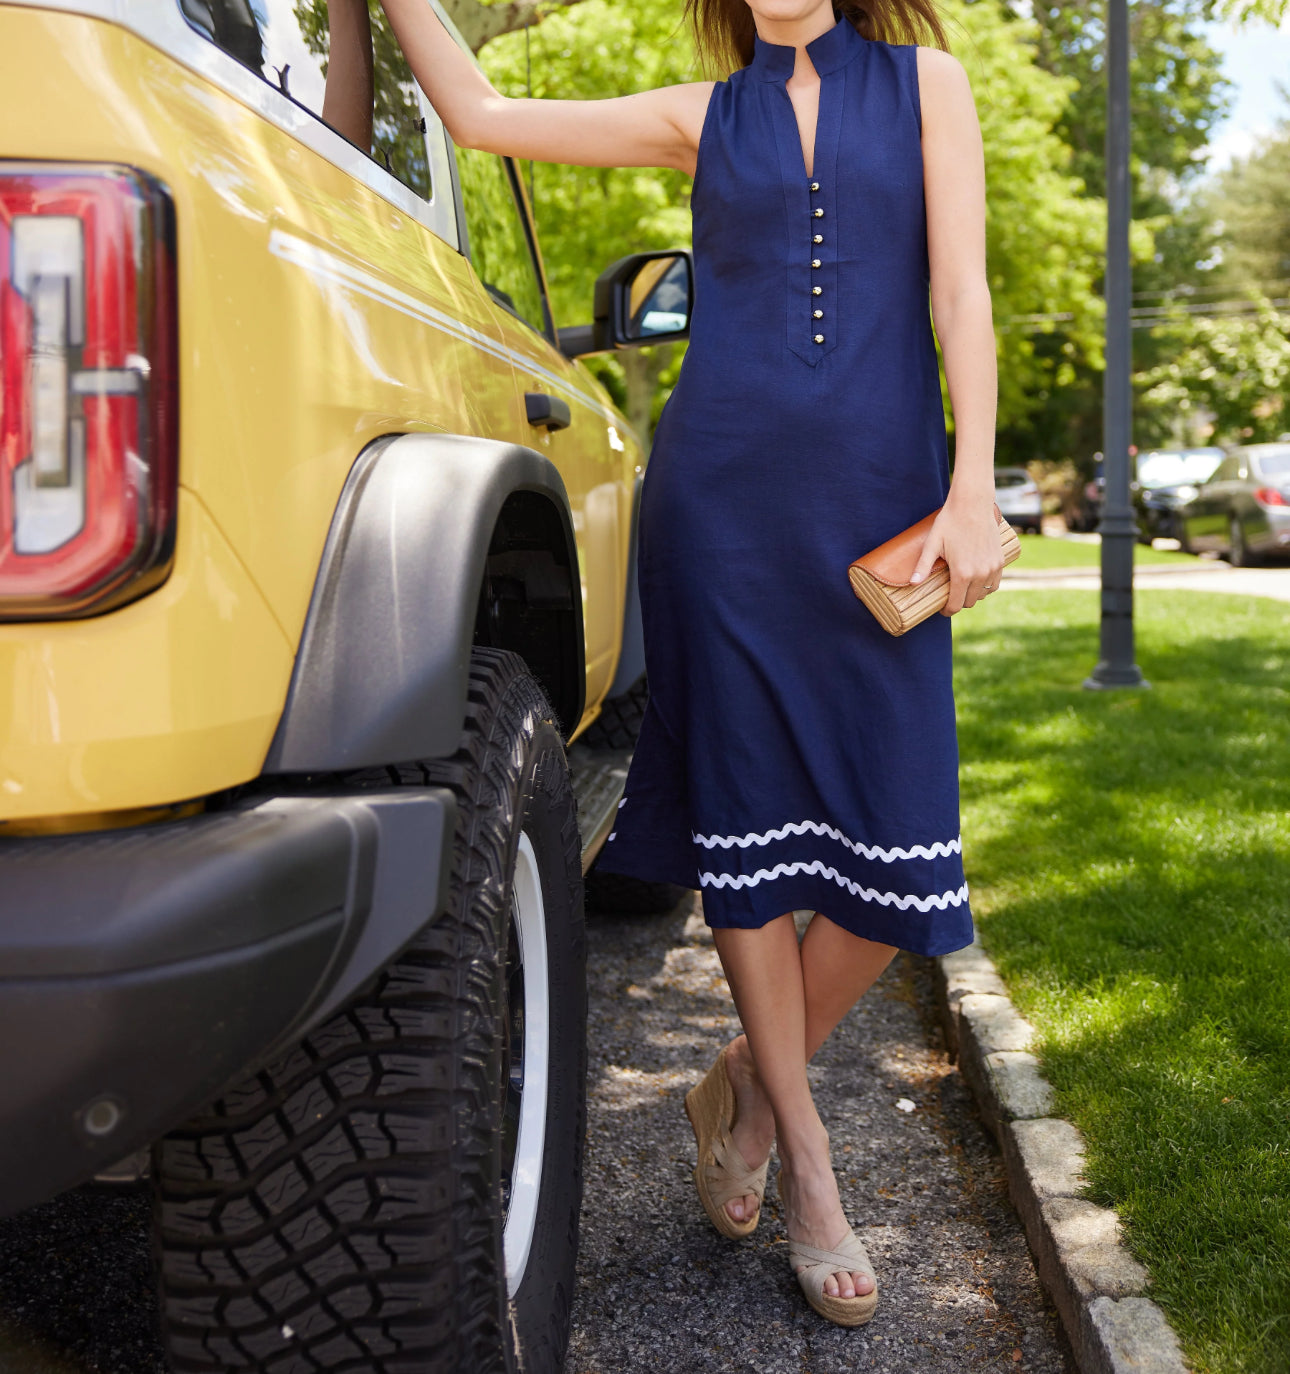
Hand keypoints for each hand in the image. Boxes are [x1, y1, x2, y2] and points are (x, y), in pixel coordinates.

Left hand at [909, 497, 1003, 614]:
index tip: (942, 609)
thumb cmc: (950, 522)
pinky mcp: (1000, 560)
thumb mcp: (932, 544)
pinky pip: (995, 583)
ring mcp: (992, 567)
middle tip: (949, 596)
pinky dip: (986, 587)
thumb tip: (912, 583)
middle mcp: (980, 574)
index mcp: (962, 573)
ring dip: (973, 595)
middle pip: (970, 602)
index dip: (947, 610)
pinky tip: (977, 583)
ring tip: (962, 589)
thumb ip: (923, 566)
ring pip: (983, 594)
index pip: (956, 605)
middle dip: (959, 602)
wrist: (973, 504)